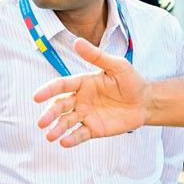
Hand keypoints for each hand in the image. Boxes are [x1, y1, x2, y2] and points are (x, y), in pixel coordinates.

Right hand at [33, 38, 149, 146]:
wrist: (146, 102)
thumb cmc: (131, 81)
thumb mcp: (117, 66)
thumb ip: (97, 57)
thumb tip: (77, 41)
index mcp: (83, 83)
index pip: (61, 86)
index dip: (48, 90)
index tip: (36, 97)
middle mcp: (81, 99)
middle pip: (60, 106)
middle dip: (50, 114)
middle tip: (41, 122)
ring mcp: (86, 115)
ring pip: (67, 122)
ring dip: (57, 128)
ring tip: (50, 136)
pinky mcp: (95, 129)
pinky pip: (80, 134)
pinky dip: (72, 139)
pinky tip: (64, 143)